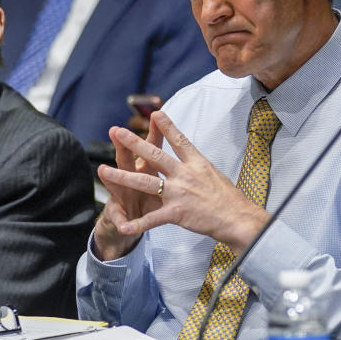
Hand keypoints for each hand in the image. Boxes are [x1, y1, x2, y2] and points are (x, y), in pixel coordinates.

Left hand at [95, 111, 268, 259]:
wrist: (237, 218)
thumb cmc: (228, 198)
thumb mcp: (213, 173)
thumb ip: (196, 165)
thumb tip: (188, 156)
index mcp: (196, 163)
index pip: (179, 140)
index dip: (167, 126)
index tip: (155, 113)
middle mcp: (185, 174)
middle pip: (155, 155)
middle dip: (134, 142)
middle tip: (117, 131)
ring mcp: (179, 193)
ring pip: (145, 182)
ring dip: (122, 176)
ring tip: (103, 171)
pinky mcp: (176, 213)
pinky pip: (152, 219)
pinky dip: (137, 224)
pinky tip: (124, 226)